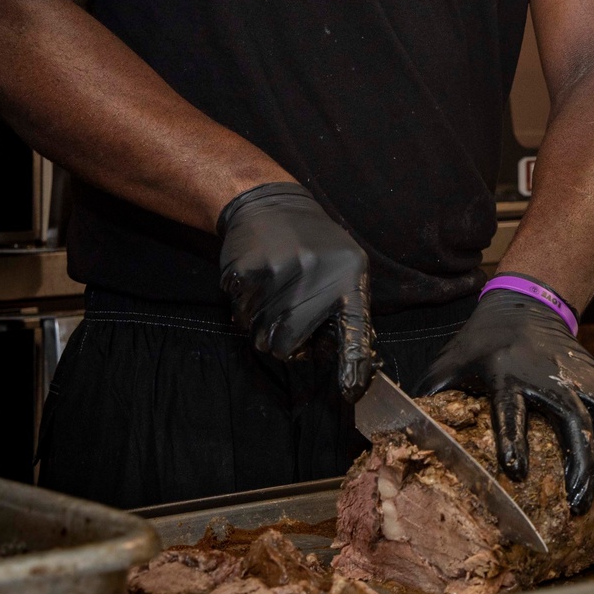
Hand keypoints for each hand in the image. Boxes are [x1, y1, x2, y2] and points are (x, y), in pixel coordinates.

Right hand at [218, 182, 372, 402]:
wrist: (271, 203)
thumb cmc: (315, 245)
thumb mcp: (344, 267)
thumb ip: (343, 311)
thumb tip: (333, 357)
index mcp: (348, 277)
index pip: (355, 328)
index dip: (354, 364)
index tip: (350, 390)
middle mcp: (316, 275)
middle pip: (287, 347)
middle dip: (282, 340)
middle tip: (285, 315)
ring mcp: (279, 272)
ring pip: (258, 335)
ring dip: (260, 323)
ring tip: (272, 289)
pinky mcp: (246, 270)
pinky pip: (238, 315)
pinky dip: (243, 305)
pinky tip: (255, 279)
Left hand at [419, 287, 593, 514]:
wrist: (526, 303)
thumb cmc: (486, 341)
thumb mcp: (454, 359)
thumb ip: (434, 391)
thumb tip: (398, 420)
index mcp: (508, 374)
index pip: (510, 408)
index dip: (513, 439)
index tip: (516, 471)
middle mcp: (551, 375)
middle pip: (575, 420)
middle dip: (582, 465)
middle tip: (581, 504)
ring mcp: (583, 377)